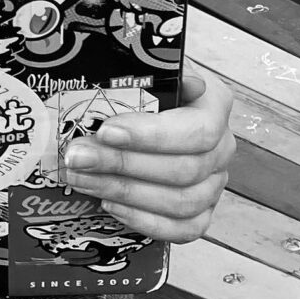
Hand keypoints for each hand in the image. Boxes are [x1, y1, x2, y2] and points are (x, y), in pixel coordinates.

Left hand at [61, 65, 234, 242]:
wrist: (142, 109)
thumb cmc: (141, 88)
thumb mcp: (142, 69)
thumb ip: (145, 70)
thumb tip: (173, 77)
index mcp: (213, 104)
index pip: (196, 130)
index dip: (151, 135)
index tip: (106, 131)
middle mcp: (221, 145)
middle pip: (184, 169)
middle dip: (123, 164)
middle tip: (78, 156)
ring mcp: (214, 182)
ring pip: (181, 201)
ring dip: (125, 192)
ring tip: (82, 178)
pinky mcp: (201, 212)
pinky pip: (182, 229)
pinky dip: (143, 220)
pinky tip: (109, 204)